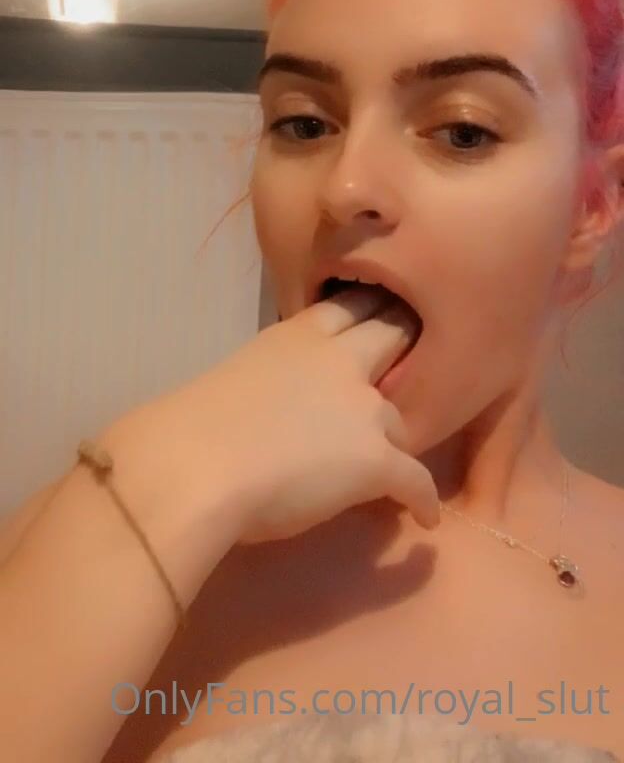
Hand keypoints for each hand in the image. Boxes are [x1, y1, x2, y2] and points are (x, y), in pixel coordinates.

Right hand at [200, 285, 438, 542]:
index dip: (368, 311)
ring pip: (400, 419)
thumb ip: (268, 383)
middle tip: (417, 365)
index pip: (347, 307)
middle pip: (392, 338)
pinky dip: (421, 499)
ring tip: (392, 461)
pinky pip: (415, 480)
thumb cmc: (193, 428)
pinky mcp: (376, 460)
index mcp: (296, 336)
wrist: (196, 468)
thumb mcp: (235, 381)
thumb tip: (269, 411)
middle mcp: (338, 361)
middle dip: (404, 349)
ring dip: (397, 438)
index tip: (380, 314)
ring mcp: (362, 409)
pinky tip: (423, 516)